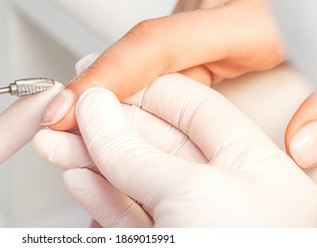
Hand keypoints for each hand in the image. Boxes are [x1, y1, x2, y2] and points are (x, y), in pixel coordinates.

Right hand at [34, 74, 316, 226]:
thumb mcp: (190, 193)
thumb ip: (136, 150)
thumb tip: (99, 110)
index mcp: (262, 174)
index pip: (197, 110)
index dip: (144, 93)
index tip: (102, 85)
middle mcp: (232, 199)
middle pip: (158, 143)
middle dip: (106, 127)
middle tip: (66, 115)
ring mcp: (195, 226)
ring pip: (135, 178)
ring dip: (91, 158)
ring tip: (54, 143)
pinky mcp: (164, 246)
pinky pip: (128, 214)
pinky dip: (99, 193)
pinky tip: (77, 174)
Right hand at [41, 0, 316, 168]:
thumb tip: (302, 145)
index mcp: (241, 16)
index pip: (154, 46)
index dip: (104, 78)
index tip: (67, 107)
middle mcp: (210, 4)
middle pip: (140, 59)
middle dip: (103, 101)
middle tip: (70, 138)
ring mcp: (200, 5)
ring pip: (146, 59)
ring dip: (124, 98)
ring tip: (100, 136)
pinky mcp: (197, 12)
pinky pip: (159, 54)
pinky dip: (144, 85)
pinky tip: (139, 114)